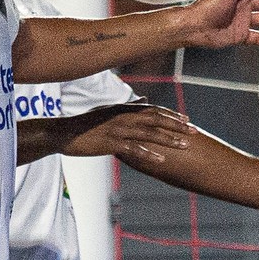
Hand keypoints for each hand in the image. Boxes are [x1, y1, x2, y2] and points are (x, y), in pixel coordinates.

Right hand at [53, 102, 193, 164]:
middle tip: (195, 131)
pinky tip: (161, 159)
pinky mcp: (110, 143)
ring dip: (168, 139)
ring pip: (149, 133)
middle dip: (177, 125)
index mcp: (124, 109)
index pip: (153, 110)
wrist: (63, 133)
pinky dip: (148, 154)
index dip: (171, 115)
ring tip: (185, 145)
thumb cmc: (86, 124)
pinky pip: (133, 149)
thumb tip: (144, 99)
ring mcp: (117, 129)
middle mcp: (124, 116)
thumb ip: (128, 106)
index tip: (187, 120)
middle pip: (156, 120)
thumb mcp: (109, 111)